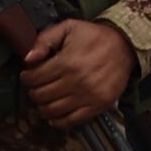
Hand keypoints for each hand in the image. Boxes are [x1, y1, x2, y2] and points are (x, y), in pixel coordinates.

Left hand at [21, 16, 136, 130]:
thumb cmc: (94, 36)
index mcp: (67, 62)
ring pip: (52, 111)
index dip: (26, 78)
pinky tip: (54, 116)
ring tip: (44, 99)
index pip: (34, 79)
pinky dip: (58, 122)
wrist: (125, 45)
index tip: (28, 76)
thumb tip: (27, 58)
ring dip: (42, 107)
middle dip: (33, 92)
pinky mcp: (98, 105)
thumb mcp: (68, 28)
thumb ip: (44, 40)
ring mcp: (88, 96)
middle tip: (36, 87)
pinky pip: (72, 121)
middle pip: (41, 96)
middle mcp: (76, 82)